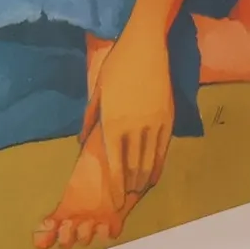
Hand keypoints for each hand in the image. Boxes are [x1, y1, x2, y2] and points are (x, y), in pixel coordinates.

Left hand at [84, 15, 175, 205]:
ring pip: (150, 161)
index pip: (115, 165)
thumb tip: (81, 141)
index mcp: (113, 123)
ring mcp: (154, 124)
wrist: (145, 47)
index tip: (114, 202)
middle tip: (125, 200)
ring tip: (138, 191)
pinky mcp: (168, 118)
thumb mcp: (98, 91)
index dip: (115, 186)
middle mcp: (134, 128)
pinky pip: (164, 149)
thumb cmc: (117, 66)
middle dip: (129, 186)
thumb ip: (90, 118)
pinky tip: (155, 174)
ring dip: (144, 179)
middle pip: (133, 167)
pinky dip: (159, 165)